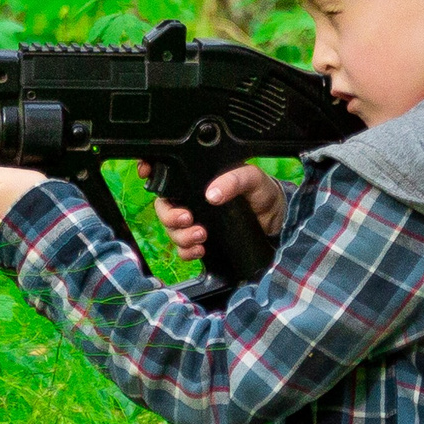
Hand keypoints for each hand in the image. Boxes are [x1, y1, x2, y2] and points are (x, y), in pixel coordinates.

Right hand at [144, 162, 284, 262]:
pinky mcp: (201, 242)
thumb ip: (235, 179)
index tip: (146, 173)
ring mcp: (196, 221)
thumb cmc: (264, 194)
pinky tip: (201, 250)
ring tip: (201, 237)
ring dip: (180, 236)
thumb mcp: (253, 180)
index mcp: (201, 178)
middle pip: (163, 206)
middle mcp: (193, 199)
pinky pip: (182, 249)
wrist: (277, 224)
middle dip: (169, 216)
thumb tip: (212, 193)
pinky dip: (187, 252)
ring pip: (170, 230)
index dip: (151, 171)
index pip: (169, 172)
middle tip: (187, 220)